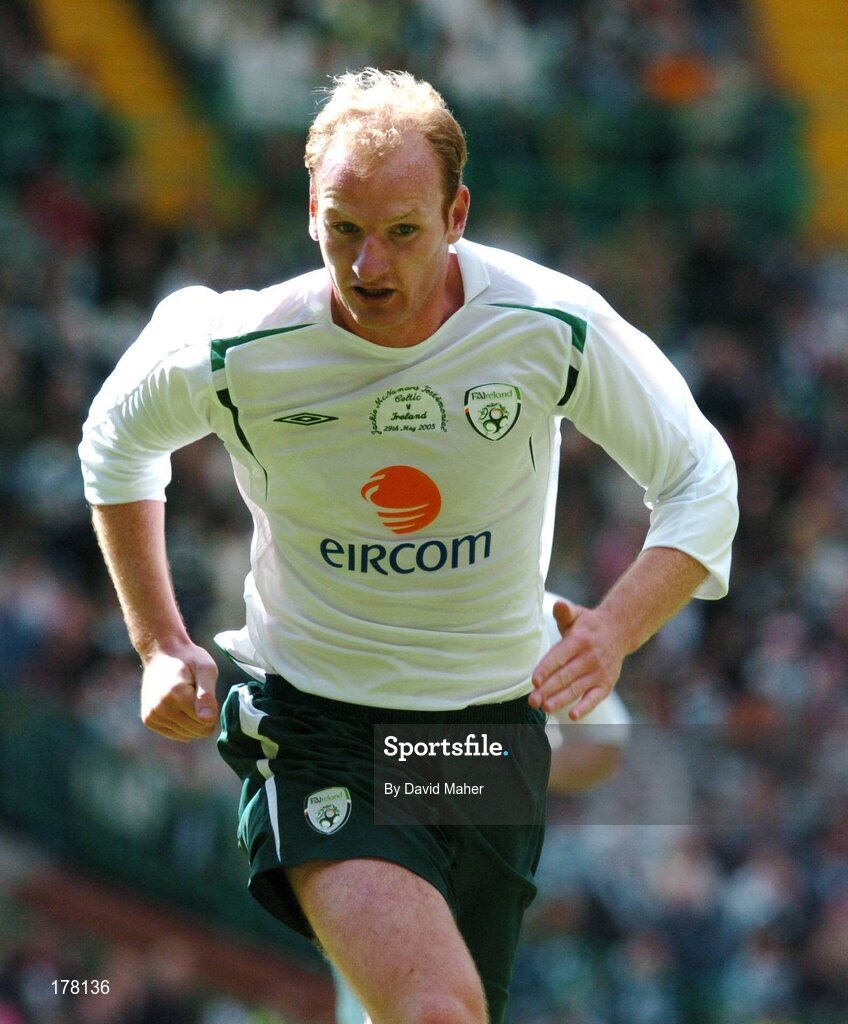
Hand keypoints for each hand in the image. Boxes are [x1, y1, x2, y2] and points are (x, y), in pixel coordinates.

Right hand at [139, 644, 219, 740]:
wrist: (162, 653)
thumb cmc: (189, 659)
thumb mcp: (206, 669)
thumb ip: (207, 695)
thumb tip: (208, 721)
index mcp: (176, 695)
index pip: (205, 723)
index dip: (213, 711)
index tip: (207, 695)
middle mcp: (161, 708)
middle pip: (196, 731)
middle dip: (203, 718)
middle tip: (198, 697)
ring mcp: (152, 715)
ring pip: (186, 735)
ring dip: (192, 722)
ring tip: (187, 700)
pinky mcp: (148, 720)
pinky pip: (173, 734)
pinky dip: (182, 726)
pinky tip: (180, 709)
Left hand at [530, 599, 624, 719]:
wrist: (619, 631)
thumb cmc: (588, 625)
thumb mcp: (577, 614)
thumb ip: (565, 612)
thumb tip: (559, 604)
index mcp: (579, 640)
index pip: (560, 656)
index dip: (546, 669)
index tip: (534, 681)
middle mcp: (589, 657)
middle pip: (565, 676)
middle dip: (548, 689)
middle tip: (532, 701)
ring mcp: (599, 672)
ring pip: (577, 688)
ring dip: (561, 700)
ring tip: (546, 708)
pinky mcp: (606, 684)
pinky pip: (595, 698)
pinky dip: (585, 707)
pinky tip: (573, 716)